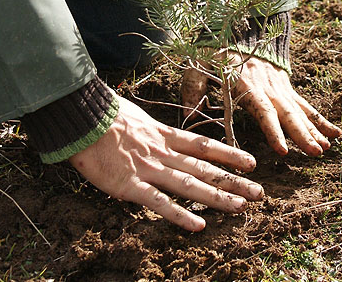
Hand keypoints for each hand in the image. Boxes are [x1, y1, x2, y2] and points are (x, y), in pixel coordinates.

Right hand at [68, 96, 263, 231]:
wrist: (82, 118)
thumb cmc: (105, 115)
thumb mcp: (136, 117)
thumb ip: (151, 131)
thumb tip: (160, 137)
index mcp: (164, 135)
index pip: (204, 146)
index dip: (230, 155)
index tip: (251, 163)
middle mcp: (163, 153)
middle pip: (205, 168)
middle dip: (233, 181)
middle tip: (259, 192)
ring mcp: (149, 169)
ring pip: (189, 185)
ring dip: (217, 197)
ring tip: (241, 206)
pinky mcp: (130, 186)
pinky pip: (159, 203)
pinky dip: (179, 215)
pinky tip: (199, 226)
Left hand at [181, 55, 341, 155]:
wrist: (239, 23)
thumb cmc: (215, 48)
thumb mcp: (197, 64)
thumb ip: (192, 88)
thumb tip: (187, 116)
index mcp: (246, 83)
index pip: (262, 109)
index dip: (272, 130)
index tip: (282, 150)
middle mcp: (267, 86)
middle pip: (287, 112)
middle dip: (302, 134)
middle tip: (315, 153)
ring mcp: (279, 85)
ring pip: (299, 109)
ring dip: (313, 129)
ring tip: (327, 148)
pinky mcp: (284, 85)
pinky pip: (304, 103)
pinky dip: (319, 118)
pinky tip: (333, 132)